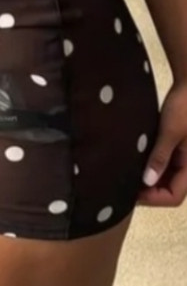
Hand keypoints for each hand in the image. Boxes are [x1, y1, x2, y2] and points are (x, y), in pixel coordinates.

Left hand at [137, 80, 186, 207]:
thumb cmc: (183, 108)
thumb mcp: (170, 131)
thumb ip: (160, 156)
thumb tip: (147, 181)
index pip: (174, 197)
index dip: (154, 199)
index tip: (131, 192)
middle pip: (169, 190)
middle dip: (149, 191)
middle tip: (125, 184)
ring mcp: (182, 158)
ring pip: (165, 178)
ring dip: (149, 179)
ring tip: (128, 174)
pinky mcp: (176, 148)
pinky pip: (163, 165)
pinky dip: (151, 167)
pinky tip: (135, 162)